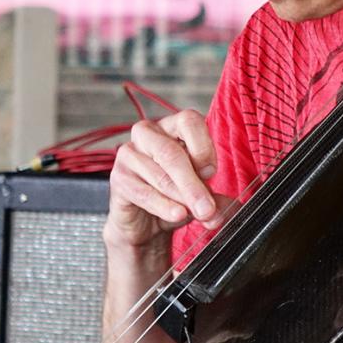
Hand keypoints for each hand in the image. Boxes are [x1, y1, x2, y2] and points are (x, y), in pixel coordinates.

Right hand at [105, 109, 231, 253]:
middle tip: (208, 208)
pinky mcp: (118, 179)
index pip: (189, 121)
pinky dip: (164, 206)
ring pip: (160, 175)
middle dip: (193, 184)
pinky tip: (178, 215)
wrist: (144, 221)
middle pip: (171, 153)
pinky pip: (144, 192)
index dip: (203, 147)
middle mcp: (148, 134)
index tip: (211, 172)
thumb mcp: (200, 194)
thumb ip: (215, 199)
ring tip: (198, 214)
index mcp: (172, 126)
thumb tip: (224, 210)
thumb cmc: (174, 196)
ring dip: (182, 198)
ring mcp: (129, 154)